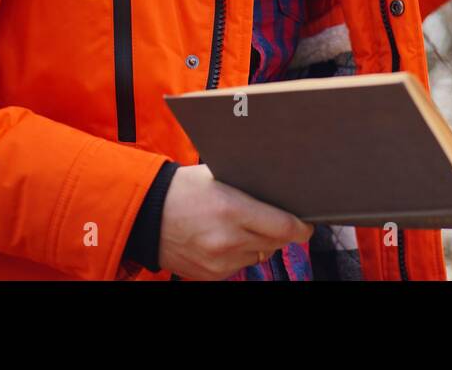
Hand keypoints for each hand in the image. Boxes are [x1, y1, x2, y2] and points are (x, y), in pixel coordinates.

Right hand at [157, 164, 313, 279]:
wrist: (145, 215)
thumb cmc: (183, 189)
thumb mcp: (216, 176)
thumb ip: (249, 186)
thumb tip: (281, 190)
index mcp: (232, 210)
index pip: (285, 227)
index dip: (302, 227)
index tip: (306, 224)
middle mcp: (228, 240)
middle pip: (276, 243)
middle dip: (280, 232)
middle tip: (274, 219)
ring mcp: (219, 262)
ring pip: (259, 255)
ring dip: (258, 243)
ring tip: (239, 226)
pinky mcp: (211, 275)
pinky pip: (240, 266)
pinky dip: (239, 254)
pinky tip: (224, 239)